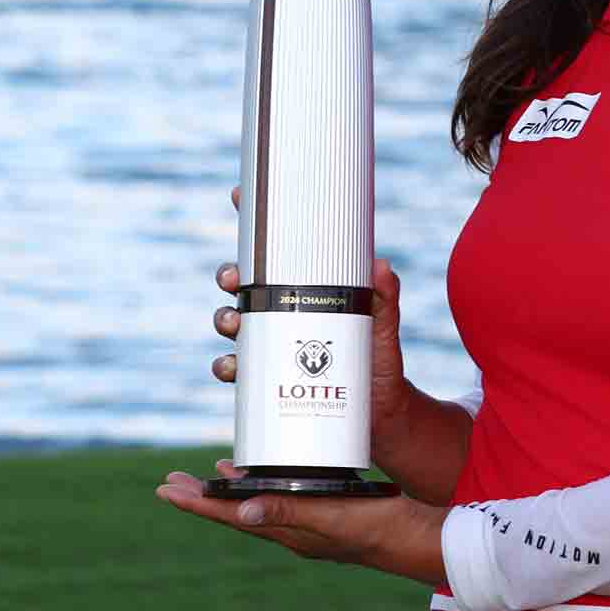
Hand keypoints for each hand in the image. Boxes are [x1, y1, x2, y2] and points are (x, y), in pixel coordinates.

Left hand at [156, 459, 447, 583]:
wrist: (419, 539)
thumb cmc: (379, 528)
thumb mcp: (333, 516)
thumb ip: (290, 511)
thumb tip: (241, 510)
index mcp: (289, 530)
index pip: (232, 515)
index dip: (199, 503)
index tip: (167, 490)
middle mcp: (293, 528)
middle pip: (238, 510)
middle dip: (205, 496)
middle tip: (172, 482)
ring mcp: (310, 522)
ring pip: (260, 503)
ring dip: (233, 490)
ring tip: (212, 475)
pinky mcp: (329, 511)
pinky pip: (286, 497)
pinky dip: (268, 485)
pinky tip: (274, 474)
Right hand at [213, 185, 411, 433]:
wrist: (379, 414)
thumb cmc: (377, 361)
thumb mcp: (383, 324)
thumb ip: (385, 296)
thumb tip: (381, 266)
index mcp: (305, 291)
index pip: (275, 255)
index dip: (254, 225)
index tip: (240, 196)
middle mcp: (281, 314)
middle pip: (242, 286)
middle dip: (229, 276)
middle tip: (234, 278)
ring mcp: (270, 346)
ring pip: (232, 323)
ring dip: (225, 318)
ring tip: (235, 322)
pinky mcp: (265, 381)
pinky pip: (235, 370)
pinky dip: (227, 366)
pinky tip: (233, 366)